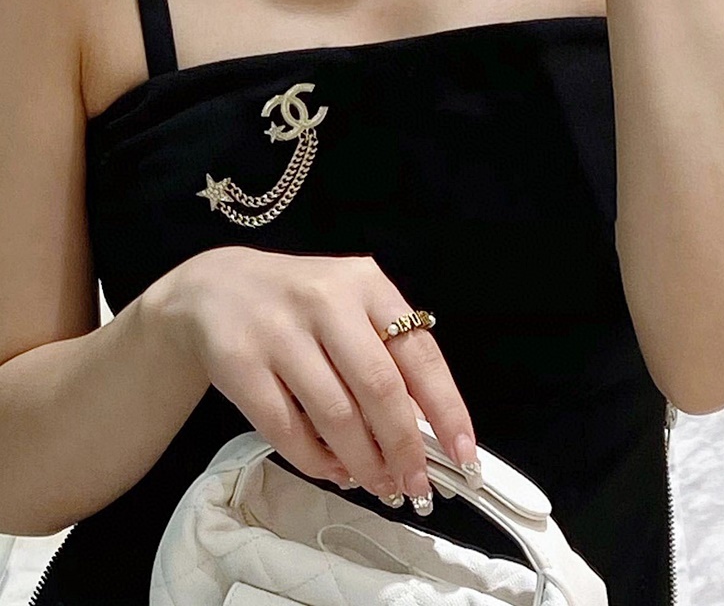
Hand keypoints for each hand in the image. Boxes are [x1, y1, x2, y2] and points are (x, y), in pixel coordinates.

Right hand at [145, 245, 479, 514]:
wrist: (213, 291)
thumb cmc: (299, 306)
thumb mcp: (350, 309)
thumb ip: (387, 355)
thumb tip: (426, 430)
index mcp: (366, 284)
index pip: (420, 352)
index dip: (447, 409)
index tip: (464, 455)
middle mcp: (325, 301)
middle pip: (379, 388)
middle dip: (405, 447)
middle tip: (417, 485)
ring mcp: (278, 332)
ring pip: (334, 415)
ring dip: (364, 462)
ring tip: (380, 484)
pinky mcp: (240, 364)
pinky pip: (287, 430)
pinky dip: (317, 461)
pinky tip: (336, 471)